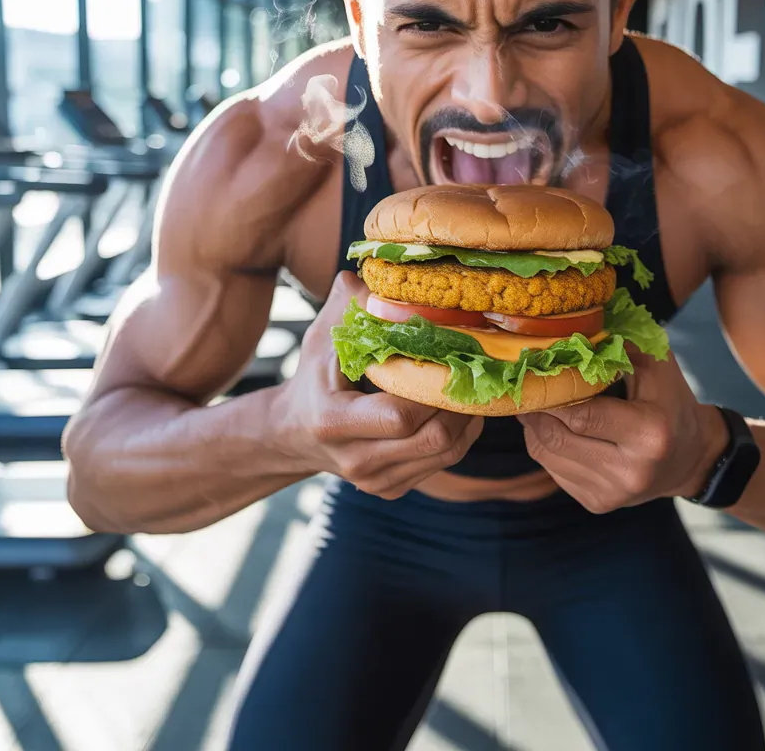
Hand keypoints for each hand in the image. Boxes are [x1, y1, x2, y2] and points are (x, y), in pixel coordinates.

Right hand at [274, 271, 482, 497]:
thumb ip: (350, 306)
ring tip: (470, 386)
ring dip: (467, 419)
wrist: (294, 433)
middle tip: (470, 371)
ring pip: (446, 454)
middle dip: (459, 404)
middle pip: (433, 440)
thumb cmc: (315, 377)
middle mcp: (356, 460)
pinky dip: (459, 435)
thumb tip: (377, 275)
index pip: (399, 416)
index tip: (444, 357)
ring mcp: (375, 481)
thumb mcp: (323, 338)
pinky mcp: (392, 489)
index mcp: (334, 422)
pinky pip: (442, 463)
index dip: (430, 388)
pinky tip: (457, 408)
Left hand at [518, 347, 728, 513]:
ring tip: (537, 402)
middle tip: (526, 385)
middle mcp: (629, 472)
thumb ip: (618, 346)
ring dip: (534, 425)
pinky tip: (556, 427)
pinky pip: (551, 470)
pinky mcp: (596, 504)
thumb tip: (570, 331)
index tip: (534, 372)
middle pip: (556, 437)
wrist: (690, 457)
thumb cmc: (670, 402)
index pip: (580, 415)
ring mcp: (610, 495)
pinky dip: (545, 445)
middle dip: (535, 408)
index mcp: (649, 435)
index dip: (552, 393)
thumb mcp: (657, 366)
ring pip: (546, 454)